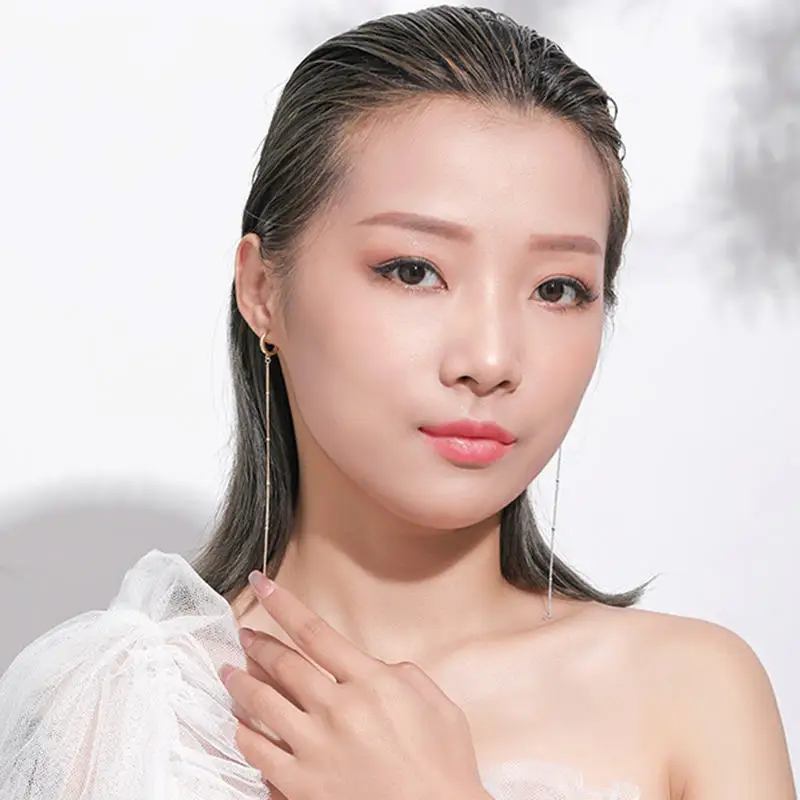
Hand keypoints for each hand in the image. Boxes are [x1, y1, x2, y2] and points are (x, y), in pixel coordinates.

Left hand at [220, 571, 487, 799]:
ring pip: (263, 703)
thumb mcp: (437, 704)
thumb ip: (401, 674)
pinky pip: (260, 753)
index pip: (314, 631)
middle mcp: (337, 708)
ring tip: (228, 671)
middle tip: (244, 632)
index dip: (282, 604)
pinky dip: (244, 735)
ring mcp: (315, 747)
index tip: (262, 585)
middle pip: (283, 663)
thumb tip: (373, 666)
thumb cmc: (443, 769)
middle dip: (259, 642)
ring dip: (241, 682)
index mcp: (370, 682)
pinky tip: (238, 725)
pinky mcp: (301, 785)